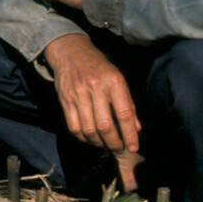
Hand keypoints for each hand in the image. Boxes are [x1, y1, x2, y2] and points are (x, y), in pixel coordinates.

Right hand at [42, 34, 140, 154]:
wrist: (71, 52)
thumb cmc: (99, 67)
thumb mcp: (118, 79)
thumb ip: (128, 103)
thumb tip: (136, 129)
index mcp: (114, 81)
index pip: (124, 113)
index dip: (129, 134)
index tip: (133, 147)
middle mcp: (96, 88)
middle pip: (105, 125)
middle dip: (114, 142)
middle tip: (119, 149)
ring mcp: (78, 94)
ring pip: (89, 129)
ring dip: (99, 143)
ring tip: (105, 145)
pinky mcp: (65, 100)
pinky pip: (74, 127)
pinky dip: (83, 138)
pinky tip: (91, 139)